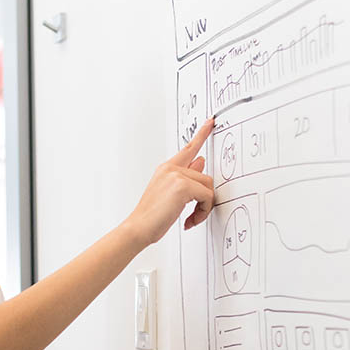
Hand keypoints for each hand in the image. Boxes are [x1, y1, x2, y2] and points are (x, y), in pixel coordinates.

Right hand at [122, 118, 216, 245]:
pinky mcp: (182, 186)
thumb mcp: (170, 193)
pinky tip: (189, 220)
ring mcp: (176, 175)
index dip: (202, 134)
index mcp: (167, 168)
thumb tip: (201, 163)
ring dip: (204, 207)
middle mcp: (171, 168)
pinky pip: (207, 196)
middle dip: (205, 199)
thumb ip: (186, 177)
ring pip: (208, 187)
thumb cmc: (151, 215)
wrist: (138, 227)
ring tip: (191, 218)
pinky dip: (203, 212)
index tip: (211, 122)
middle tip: (196, 214)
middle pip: (206, 177)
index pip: (189, 149)